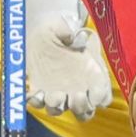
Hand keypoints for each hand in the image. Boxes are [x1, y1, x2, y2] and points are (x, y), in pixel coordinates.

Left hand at [25, 0, 113, 119]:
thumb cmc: (62, 28)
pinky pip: (37, 103)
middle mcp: (78, 88)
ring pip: (60, 110)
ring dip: (57, 106)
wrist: (43, 31)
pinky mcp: (39, 90)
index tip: (95, 94)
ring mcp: (59, 92)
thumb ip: (74, 31)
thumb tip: (77, 38)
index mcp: (92, 74)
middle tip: (76, 96)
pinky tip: (33, 92)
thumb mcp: (68, 25)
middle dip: (81, 107)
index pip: (102, 96)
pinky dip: (35, 101)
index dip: (100, 98)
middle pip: (85, 110)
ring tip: (52, 95)